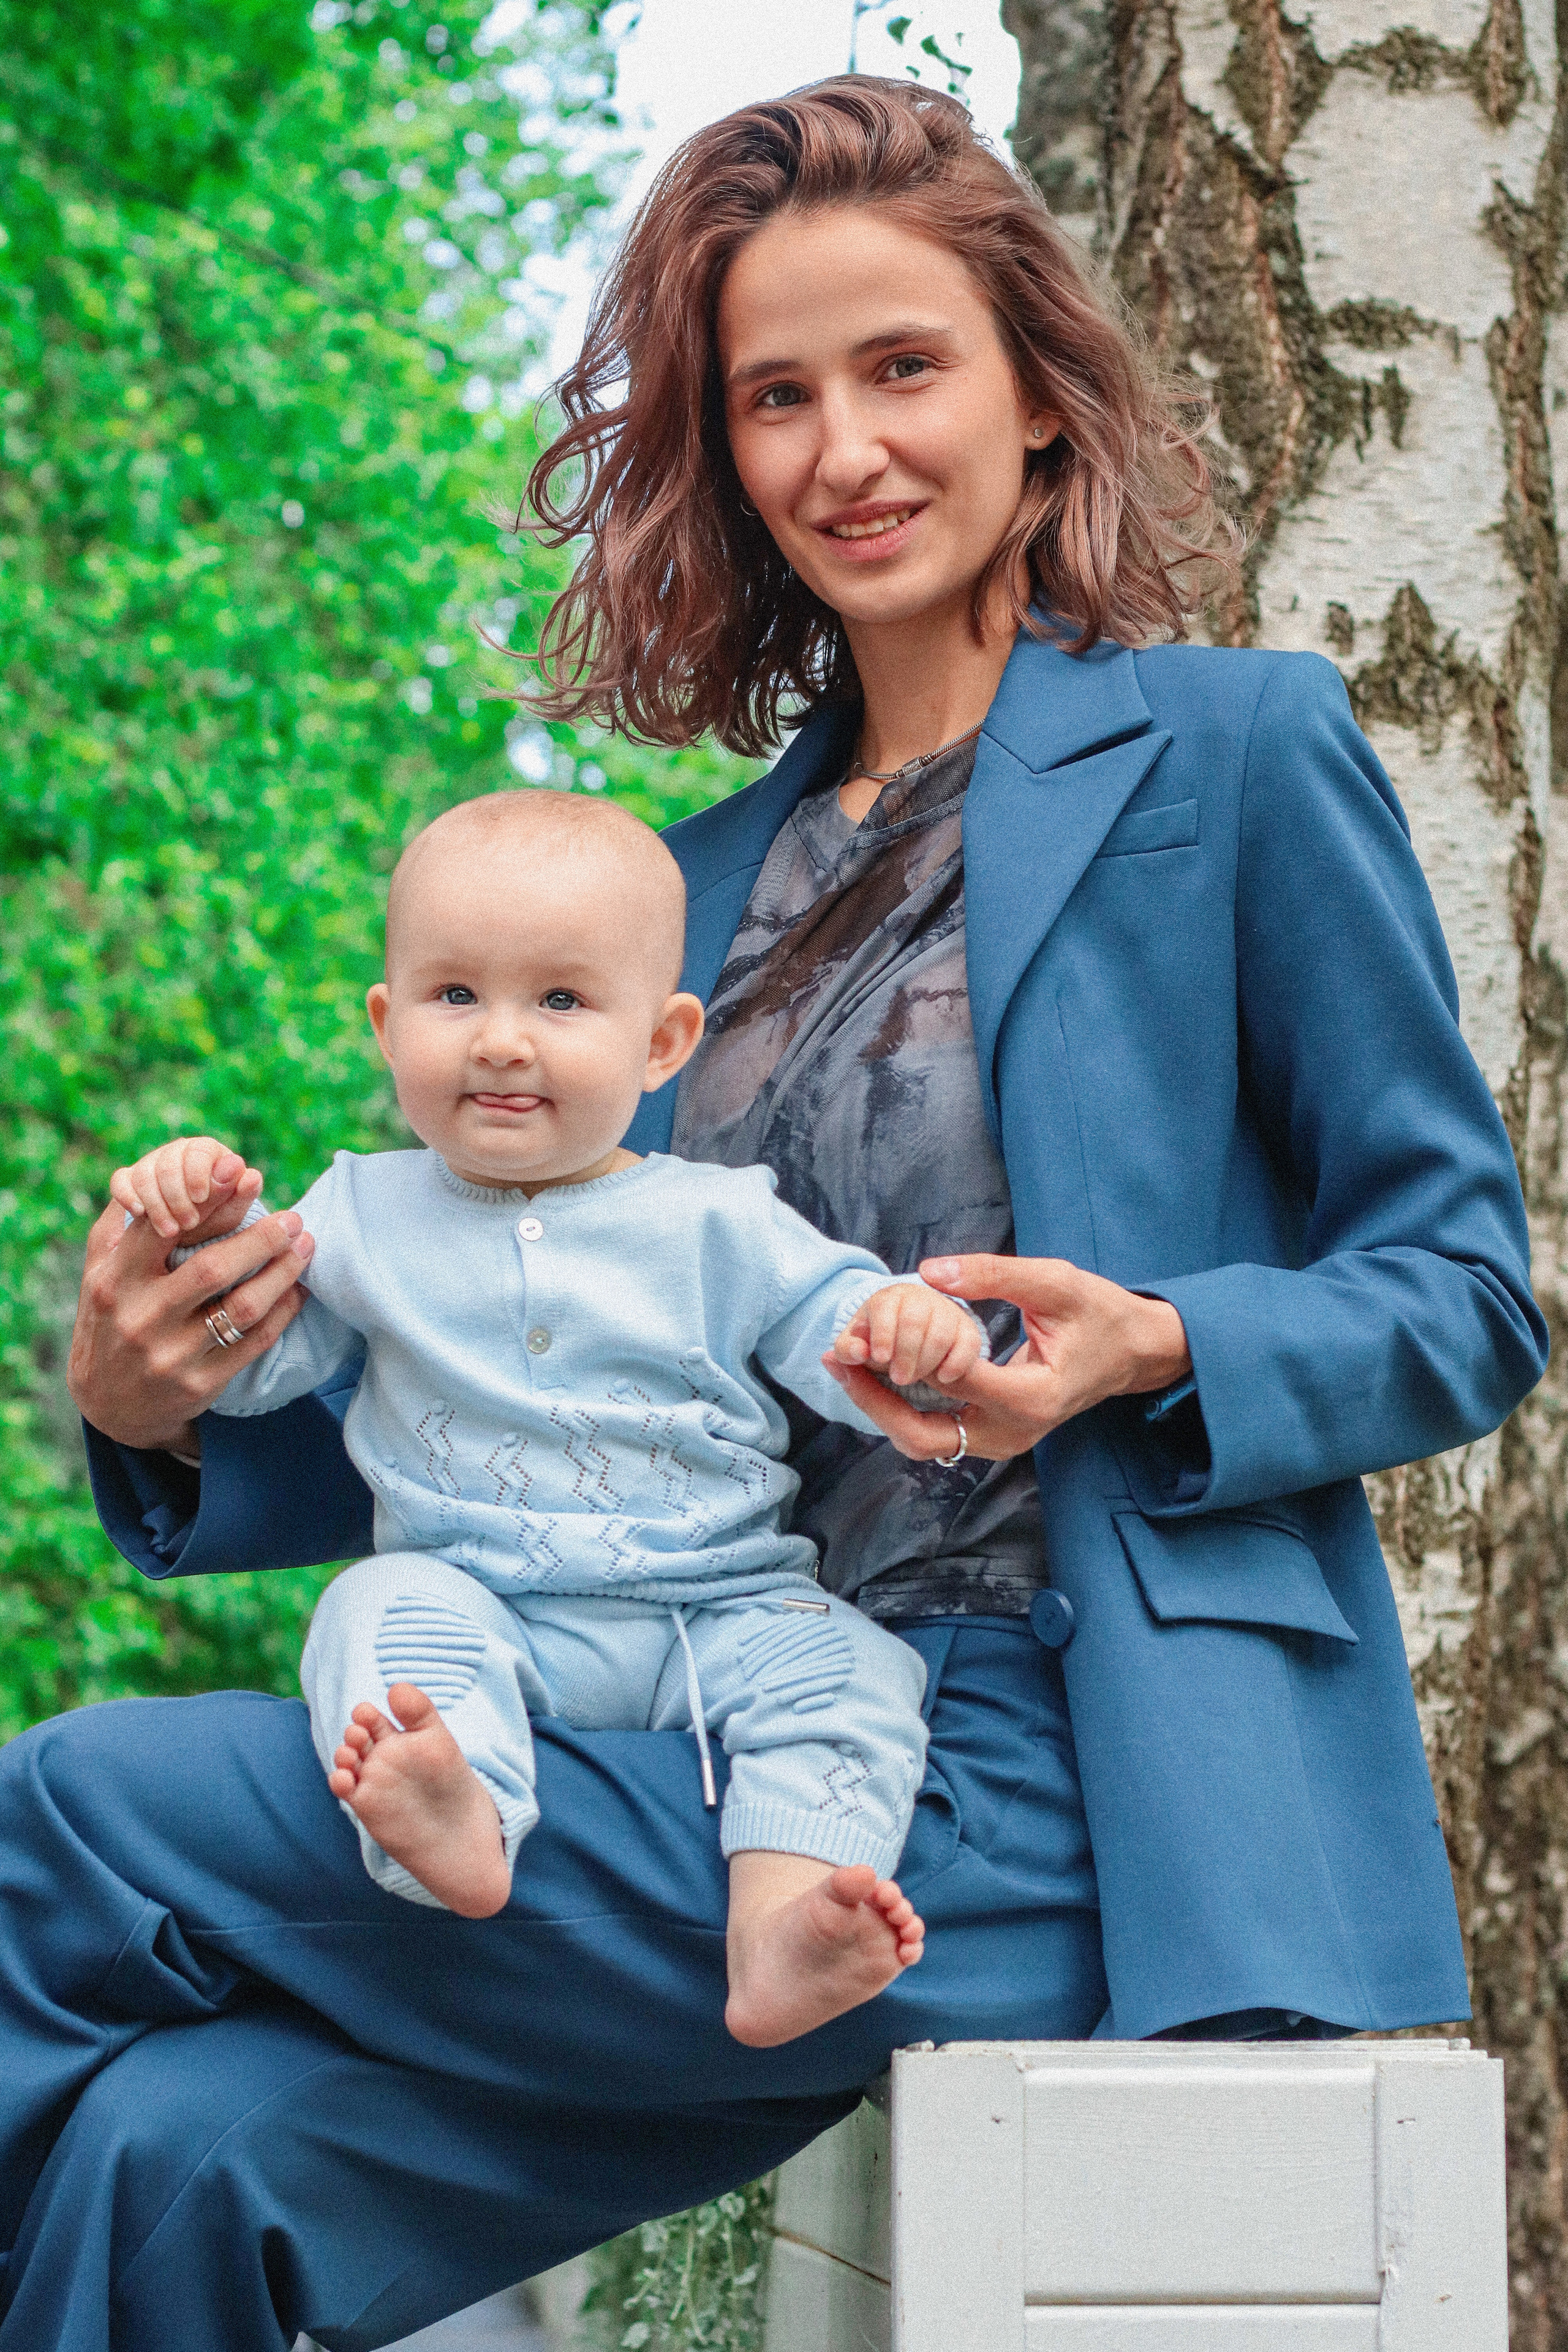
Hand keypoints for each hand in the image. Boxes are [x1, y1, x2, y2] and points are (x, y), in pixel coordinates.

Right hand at [67, 1189, 314, 1455]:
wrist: (109, 1405)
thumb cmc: (111, 1320)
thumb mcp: (98, 1272)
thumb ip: (120, 1226)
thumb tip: (147, 1170)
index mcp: (115, 1280)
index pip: (166, 1229)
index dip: (210, 1200)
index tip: (246, 1172)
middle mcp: (140, 1317)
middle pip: (213, 1269)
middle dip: (261, 1238)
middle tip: (293, 1217)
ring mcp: (171, 1354)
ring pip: (241, 1307)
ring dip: (282, 1273)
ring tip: (306, 1245)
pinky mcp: (200, 1382)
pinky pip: (254, 1341)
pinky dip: (284, 1311)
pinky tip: (299, 1289)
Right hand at [109, 1135, 261, 1241]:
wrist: (188, 1238)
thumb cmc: (217, 1219)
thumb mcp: (231, 1212)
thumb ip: (239, 1194)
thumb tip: (252, 1175)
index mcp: (208, 1153)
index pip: (199, 1151)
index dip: (197, 1173)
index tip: (200, 1198)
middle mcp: (178, 1152)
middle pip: (168, 1162)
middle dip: (176, 1195)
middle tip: (188, 1224)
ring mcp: (151, 1164)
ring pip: (144, 1173)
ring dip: (156, 1203)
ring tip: (169, 1231)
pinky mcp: (129, 1180)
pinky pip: (120, 1179)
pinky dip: (127, 1195)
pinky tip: (138, 1213)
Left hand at [823, 1254, 1191, 1462]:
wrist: (1133, 1352)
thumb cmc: (1100, 1313)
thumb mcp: (1053, 1282)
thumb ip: (993, 1274)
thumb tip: (928, 1270)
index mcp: (1032, 1398)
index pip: (951, 1381)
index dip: (905, 1355)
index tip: (864, 1330)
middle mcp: (1014, 1432)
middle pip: (924, 1436)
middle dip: (873, 1401)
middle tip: (836, 1360)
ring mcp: (1004, 1442)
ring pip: (925, 1441)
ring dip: (882, 1408)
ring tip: (847, 1365)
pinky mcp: (995, 1437)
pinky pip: (939, 1433)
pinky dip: (903, 1408)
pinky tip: (878, 1374)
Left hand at [831, 1282, 985, 1390]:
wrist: (912, 1338)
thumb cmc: (881, 1343)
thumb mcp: (859, 1346)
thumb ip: (847, 1351)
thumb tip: (831, 1357)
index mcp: (888, 1298)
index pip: (883, 1306)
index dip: (882, 1332)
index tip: (880, 1357)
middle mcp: (920, 1298)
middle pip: (914, 1320)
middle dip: (905, 1353)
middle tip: (899, 1378)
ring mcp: (948, 1314)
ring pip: (941, 1332)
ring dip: (926, 1361)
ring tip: (915, 1379)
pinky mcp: (968, 1332)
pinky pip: (970, 1343)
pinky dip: (956, 1363)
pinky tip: (943, 1378)